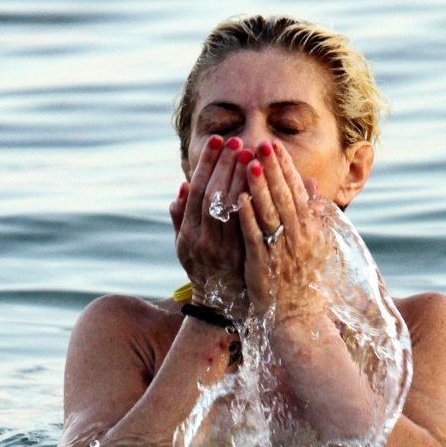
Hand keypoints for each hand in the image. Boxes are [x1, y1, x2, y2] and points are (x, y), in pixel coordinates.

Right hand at [170, 136, 249, 314]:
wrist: (223, 306)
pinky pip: (250, 227)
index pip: (198, 190)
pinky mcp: (244, 258)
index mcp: (189, 233)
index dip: (207, 164)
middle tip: (238, 141)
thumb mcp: (185, 247)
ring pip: (233, 208)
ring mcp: (225, 250)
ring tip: (252, 154)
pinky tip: (264, 186)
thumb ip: (181, 218)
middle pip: (215, 195)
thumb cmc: (204, 270)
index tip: (217, 140)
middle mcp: (204, 240)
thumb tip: (182, 187)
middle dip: (226, 165)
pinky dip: (255, 205)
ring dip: (242, 179)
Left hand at [236, 141, 330, 320]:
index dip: (286, 168)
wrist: (297, 315)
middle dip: (272, 169)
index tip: (275, 147)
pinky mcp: (263, 265)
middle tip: (261, 144)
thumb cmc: (304, 277)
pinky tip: (238, 200)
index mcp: (310, 229)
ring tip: (248, 163)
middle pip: (284, 197)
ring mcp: (281, 251)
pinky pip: (255, 238)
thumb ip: (314, 214)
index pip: (297, 192)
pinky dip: (247, 219)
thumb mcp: (317, 243)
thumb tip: (311, 184)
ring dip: (259, 188)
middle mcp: (298, 238)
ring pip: (269, 214)